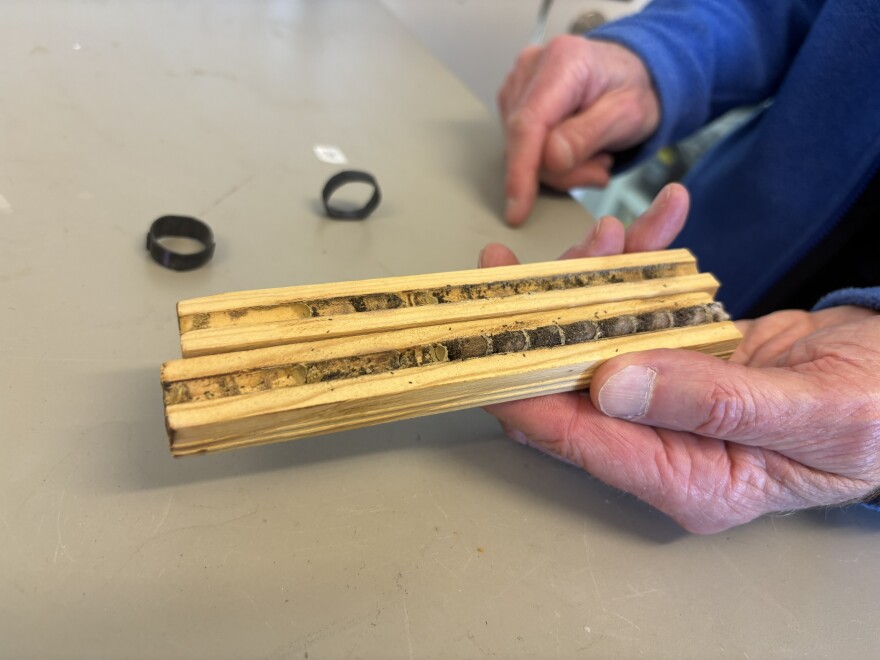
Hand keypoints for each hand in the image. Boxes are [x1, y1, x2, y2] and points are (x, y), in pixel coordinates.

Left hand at [480, 186, 879, 532]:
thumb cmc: (879, 410)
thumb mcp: (810, 411)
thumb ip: (712, 404)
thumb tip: (610, 387)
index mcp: (687, 479)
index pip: (578, 441)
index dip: (520, 394)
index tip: (479, 347)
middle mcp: (664, 445)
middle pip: (570, 390)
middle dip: (539, 325)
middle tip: (506, 268)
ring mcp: (669, 401)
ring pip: (599, 342)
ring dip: (594, 282)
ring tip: (611, 229)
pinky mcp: (683, 360)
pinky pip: (643, 313)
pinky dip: (645, 266)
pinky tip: (654, 223)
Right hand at [498, 35, 659, 225]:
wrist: (634, 74)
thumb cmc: (634, 89)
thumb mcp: (628, 113)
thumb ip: (588, 135)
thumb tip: (550, 159)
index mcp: (563, 61)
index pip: (528, 123)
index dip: (521, 170)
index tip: (518, 209)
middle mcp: (531, 67)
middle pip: (524, 142)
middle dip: (560, 171)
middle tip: (600, 169)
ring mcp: (518, 85)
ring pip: (521, 151)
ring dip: (559, 168)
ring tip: (595, 154)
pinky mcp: (513, 104)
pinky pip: (522, 150)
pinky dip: (551, 162)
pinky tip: (577, 149)